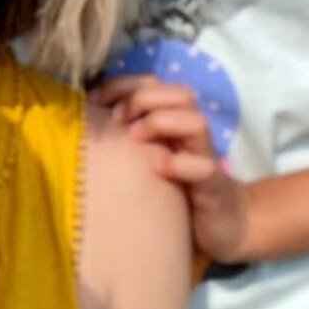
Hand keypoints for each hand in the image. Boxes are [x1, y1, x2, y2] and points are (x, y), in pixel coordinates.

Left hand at [96, 76, 256, 265]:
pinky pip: (203, 167)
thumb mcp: (146, 158)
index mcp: (173, 122)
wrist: (224, 224)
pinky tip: (158, 167)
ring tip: (135, 139)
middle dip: (143, 99)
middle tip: (118, 120)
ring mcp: (204, 157)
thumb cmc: (175, 188)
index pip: (153, 84)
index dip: (124, 85)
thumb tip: (84, 120)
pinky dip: (180, 163)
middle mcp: (190, 134)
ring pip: (196, 122)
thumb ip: (124, 137)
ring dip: (161, 123)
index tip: (96, 101)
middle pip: (180, 94)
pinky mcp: (213, 186)